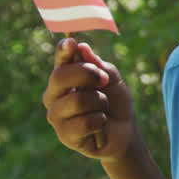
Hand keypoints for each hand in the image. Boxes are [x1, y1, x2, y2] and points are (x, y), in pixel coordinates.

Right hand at [42, 38, 137, 159]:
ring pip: (77, 100)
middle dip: (87, 74)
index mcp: (64, 79)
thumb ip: (99, 66)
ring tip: (102, 108)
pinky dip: (100, 120)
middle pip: (60, 77)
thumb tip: (82, 48)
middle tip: (103, 80)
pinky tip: (99, 125)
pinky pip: (85, 122)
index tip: (71, 43)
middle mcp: (54, 96)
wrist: (124, 132)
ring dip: (99, 102)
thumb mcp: (112, 80)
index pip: (59, 61)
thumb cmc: (114, 102)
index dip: (63, 51)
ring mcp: (56, 116)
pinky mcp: (64, 136)